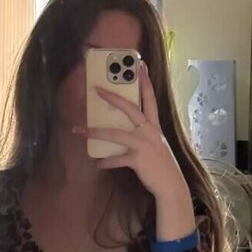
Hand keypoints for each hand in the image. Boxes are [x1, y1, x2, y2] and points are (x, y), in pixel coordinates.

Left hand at [74, 62, 190, 206]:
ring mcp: (143, 145)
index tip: (140, 65)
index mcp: (155, 127)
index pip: (151, 99)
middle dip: (112, 98)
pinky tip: (95, 163)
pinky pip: (115, 159)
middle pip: (130, 109)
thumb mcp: (157, 145)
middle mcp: (149, 132)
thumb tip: (127, 131)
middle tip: (96, 89)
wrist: (171, 186)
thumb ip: (145, 135)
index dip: (146, 82)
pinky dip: (104, 162)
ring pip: (114, 134)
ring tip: (79, 131)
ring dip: (94, 132)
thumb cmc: (162, 166)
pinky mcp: (137, 160)